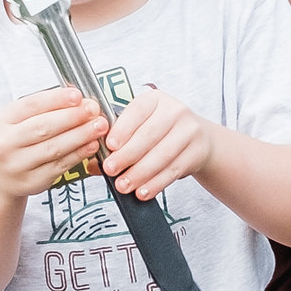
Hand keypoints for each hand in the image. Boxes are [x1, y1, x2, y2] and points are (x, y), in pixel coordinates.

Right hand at [0, 85, 109, 200]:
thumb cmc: (13, 141)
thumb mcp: (16, 119)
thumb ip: (43, 108)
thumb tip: (77, 97)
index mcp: (3, 121)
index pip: (31, 105)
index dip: (56, 99)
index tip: (78, 95)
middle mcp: (6, 143)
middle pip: (43, 127)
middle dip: (72, 117)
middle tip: (93, 109)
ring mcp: (19, 165)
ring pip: (54, 148)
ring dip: (80, 136)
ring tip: (99, 126)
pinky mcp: (33, 181)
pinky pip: (60, 166)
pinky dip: (78, 154)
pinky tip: (91, 145)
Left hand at [100, 86, 212, 201]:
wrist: (198, 140)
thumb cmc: (160, 133)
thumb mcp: (139, 128)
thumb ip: (116, 144)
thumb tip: (92, 164)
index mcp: (155, 99)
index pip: (137, 111)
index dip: (123, 129)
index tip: (109, 146)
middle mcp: (175, 110)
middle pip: (149, 135)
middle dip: (127, 155)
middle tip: (111, 170)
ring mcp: (189, 130)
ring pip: (162, 155)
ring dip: (140, 173)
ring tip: (124, 185)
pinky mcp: (197, 152)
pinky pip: (174, 170)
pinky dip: (156, 183)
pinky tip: (143, 191)